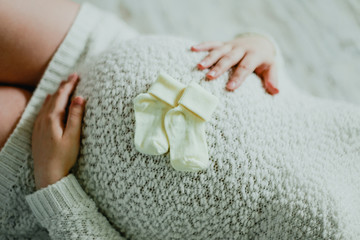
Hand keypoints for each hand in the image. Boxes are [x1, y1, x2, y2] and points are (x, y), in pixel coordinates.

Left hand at [32, 73, 84, 189]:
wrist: (48, 175)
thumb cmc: (63, 157)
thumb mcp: (73, 136)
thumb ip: (76, 116)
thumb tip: (79, 98)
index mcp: (52, 119)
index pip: (61, 96)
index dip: (69, 85)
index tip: (76, 75)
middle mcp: (42, 120)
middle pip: (53, 97)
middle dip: (63, 86)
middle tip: (72, 77)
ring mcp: (38, 126)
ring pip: (46, 104)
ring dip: (55, 94)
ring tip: (63, 86)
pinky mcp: (37, 132)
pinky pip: (41, 111)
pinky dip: (48, 102)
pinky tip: (48, 101)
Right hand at [191, 35, 278, 94]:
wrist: (259, 41)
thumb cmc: (264, 60)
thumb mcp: (271, 67)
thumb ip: (272, 78)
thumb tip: (275, 91)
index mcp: (254, 55)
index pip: (246, 66)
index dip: (238, 77)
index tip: (230, 88)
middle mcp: (242, 48)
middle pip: (230, 58)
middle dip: (220, 67)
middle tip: (210, 77)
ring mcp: (231, 45)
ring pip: (219, 50)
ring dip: (209, 58)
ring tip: (199, 66)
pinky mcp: (224, 44)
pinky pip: (212, 43)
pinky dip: (203, 45)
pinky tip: (192, 49)